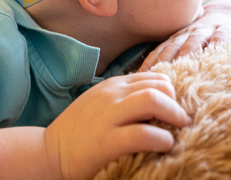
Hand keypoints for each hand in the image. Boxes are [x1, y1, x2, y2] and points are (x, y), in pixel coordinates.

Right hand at [44, 72, 190, 179]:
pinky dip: (162, 139)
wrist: (48, 153)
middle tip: (181, 121)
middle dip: (176, 103)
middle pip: (158, 86)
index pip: (153, 77)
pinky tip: (165, 145)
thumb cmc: (79, 132)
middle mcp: (111, 95)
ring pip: (153, 100)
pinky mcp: (107, 141)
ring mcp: (108, 116)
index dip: (171, 93)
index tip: (175, 109)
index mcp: (112, 86)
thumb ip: (123, 99)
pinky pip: (143, 134)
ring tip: (179, 131)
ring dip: (174, 115)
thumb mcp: (100, 105)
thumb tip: (158, 102)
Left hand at [139, 5, 230, 71]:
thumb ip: (171, 57)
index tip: (141, 77)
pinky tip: (212, 57)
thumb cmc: (203, 38)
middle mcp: (188, 33)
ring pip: (194, 41)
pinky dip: (215, 45)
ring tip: (180, 68)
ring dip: (186, 53)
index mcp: (176, 39)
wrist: (229, 13)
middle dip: (163, 60)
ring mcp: (207, 30)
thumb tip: (150, 82)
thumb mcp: (185, 44)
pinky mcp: (226, 29)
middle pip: (173, 46)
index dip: (150, 63)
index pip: (160, 50)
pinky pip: (220, 37)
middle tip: (156, 76)